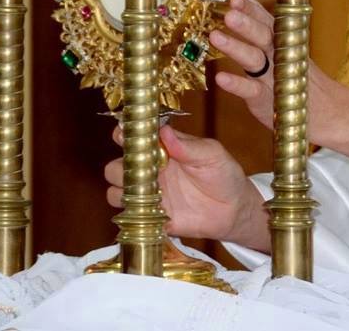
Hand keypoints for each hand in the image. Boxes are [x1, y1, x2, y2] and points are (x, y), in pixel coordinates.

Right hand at [105, 124, 270, 251]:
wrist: (233, 209)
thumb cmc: (223, 174)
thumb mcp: (212, 155)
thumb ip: (189, 146)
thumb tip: (165, 132)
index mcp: (162, 148)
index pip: (135, 137)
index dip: (124, 134)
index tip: (123, 135)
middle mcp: (150, 170)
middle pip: (117, 165)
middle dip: (119, 166)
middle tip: (137, 169)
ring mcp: (148, 194)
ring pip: (115, 190)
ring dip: (121, 190)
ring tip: (143, 191)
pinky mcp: (151, 217)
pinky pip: (129, 216)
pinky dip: (130, 213)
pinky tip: (147, 210)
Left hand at [212, 0, 348, 159]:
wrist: (324, 109)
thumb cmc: (294, 70)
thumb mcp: (278, 39)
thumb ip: (256, 13)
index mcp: (280, 38)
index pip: (265, 18)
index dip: (250, 7)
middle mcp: (277, 53)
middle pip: (263, 36)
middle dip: (246, 23)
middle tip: (229, 13)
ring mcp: (272, 76)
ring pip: (254, 60)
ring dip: (236, 48)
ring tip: (216, 37)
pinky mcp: (266, 99)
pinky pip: (251, 90)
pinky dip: (237, 84)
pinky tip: (221, 78)